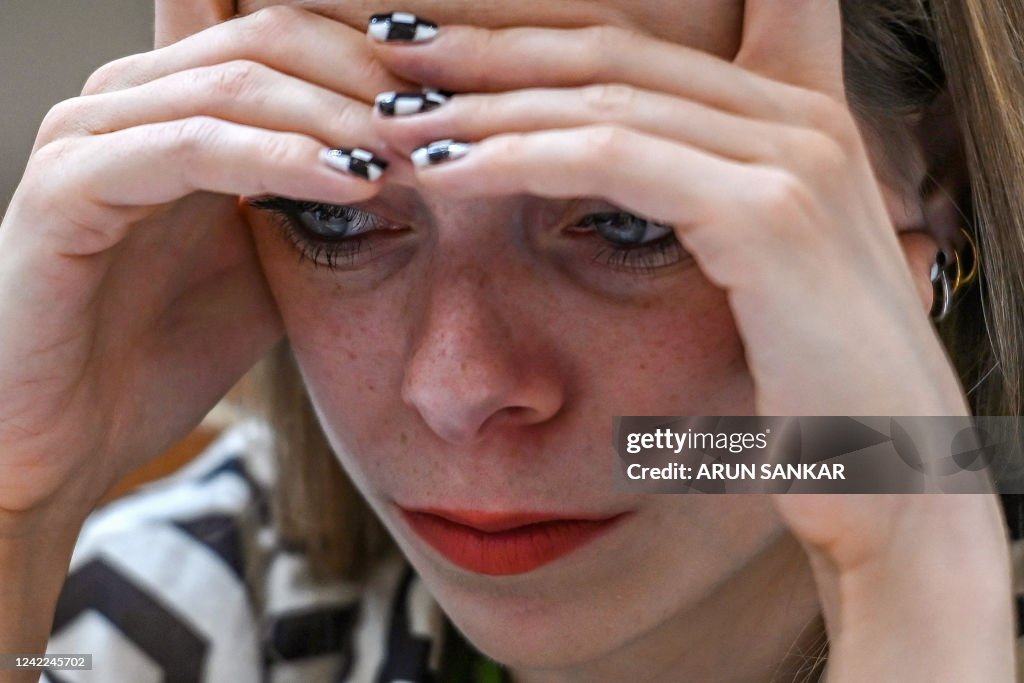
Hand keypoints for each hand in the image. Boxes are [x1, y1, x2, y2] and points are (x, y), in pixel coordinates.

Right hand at [0, 2, 404, 523]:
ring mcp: (88, 137)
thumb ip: (316, 197)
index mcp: (174, 106)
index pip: (280, 30)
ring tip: (416, 148)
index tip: (451, 92)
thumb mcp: (268, 261)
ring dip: (338, 114)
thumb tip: (410, 165)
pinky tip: (351, 182)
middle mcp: (127, 100)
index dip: (366, 48)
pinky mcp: (66, 190)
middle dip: (369, 75)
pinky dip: (278, 159)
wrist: (75, 437)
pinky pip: (189, 148)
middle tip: (446, 117)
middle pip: (268, 35)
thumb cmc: (167, 350)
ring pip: (234, 82)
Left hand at [365, 3, 1013, 678]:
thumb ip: (697, 205)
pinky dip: (517, 158)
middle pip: (612, 52)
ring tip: (393, 116)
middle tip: (393, 49)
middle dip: (490, 50)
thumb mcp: (749, 277)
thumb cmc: (803, 393)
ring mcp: (794, 157)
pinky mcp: (769, 213)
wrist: (889, 479)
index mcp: (797, 121)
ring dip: (485, 103)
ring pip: (603, 97)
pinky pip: (612, 158)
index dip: (534, 37)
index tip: (440, 51)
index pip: (638, 48)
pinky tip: (439, 169)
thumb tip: (610, 196)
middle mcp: (804, 117)